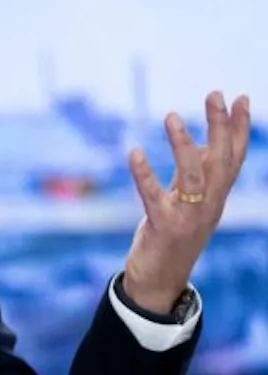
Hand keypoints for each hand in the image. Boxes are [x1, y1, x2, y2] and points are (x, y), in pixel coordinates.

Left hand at [123, 91, 251, 311]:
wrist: (161, 281)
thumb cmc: (172, 236)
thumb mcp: (186, 201)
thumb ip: (192, 174)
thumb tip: (197, 142)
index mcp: (216, 197)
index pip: (235, 157)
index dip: (240, 128)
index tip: (241, 98)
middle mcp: (209, 205)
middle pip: (220, 160)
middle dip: (220, 126)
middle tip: (215, 93)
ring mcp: (188, 217)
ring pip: (192, 175)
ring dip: (182, 144)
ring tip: (170, 115)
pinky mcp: (163, 227)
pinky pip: (154, 196)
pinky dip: (144, 174)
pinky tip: (134, 153)